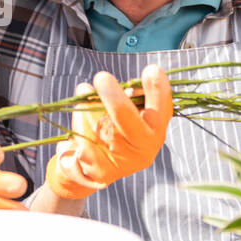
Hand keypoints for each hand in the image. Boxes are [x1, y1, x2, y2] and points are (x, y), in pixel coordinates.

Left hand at [46, 64, 173, 198]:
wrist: (92, 168)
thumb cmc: (113, 130)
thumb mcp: (127, 113)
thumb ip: (128, 99)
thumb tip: (115, 88)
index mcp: (156, 131)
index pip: (162, 109)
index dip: (159, 90)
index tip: (152, 70)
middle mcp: (145, 149)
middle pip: (128, 119)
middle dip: (114, 98)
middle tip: (102, 77)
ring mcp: (124, 162)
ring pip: (102, 127)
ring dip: (88, 106)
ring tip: (84, 89)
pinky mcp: (101, 171)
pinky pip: (86, 142)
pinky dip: (79, 124)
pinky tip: (78, 119)